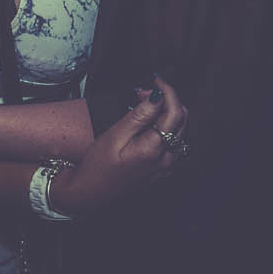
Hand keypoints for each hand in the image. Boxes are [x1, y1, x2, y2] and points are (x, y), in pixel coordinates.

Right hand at [51, 78, 187, 215]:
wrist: (91, 193)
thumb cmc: (97, 166)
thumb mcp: (115, 135)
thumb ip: (140, 115)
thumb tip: (158, 96)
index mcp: (154, 149)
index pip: (175, 111)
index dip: (167, 91)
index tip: (155, 80)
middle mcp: (166, 159)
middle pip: (181, 119)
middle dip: (166, 100)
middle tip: (142, 94)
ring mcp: (167, 166)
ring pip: (179, 130)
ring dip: (165, 113)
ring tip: (142, 106)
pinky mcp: (163, 169)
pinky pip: (173, 142)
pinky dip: (164, 127)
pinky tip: (146, 124)